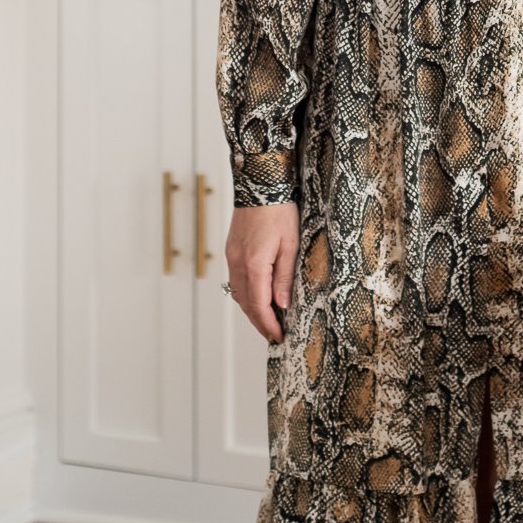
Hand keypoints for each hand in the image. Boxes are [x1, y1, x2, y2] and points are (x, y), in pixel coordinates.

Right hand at [225, 202, 298, 343]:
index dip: (268, 324)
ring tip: (267, 320)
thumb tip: (281, 305)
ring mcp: (232, 257)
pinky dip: (246, 295)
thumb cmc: (280, 211)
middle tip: (274, 335)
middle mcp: (238, 264)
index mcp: (254, 265)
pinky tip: (257, 297)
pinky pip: (236, 280)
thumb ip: (284, 277)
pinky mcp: (231, 250)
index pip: (259, 305)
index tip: (278, 337)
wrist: (260, 185)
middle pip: (246, 304)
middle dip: (259, 322)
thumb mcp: (291, 244)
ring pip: (238, 293)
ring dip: (251, 310)